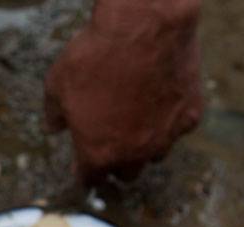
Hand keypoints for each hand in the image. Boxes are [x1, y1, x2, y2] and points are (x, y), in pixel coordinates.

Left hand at [45, 0, 204, 179]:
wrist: (142, 29)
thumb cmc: (95, 58)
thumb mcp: (57, 85)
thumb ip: (55, 114)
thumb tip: (54, 128)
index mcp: (97, 153)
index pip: (90, 179)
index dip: (85, 175)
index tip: (83, 170)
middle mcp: (134, 154)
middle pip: (125, 174)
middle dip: (116, 163)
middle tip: (110, 145)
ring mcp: (165, 138)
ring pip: (154, 156)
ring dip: (144, 147)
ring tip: (136, 126)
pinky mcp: (190, 117)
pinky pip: (178, 129)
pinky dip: (169, 121)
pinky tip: (161, 102)